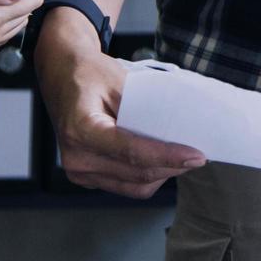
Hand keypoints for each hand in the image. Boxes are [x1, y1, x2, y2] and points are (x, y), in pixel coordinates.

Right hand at [35, 26, 205, 197]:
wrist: (62, 74)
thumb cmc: (90, 74)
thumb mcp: (120, 80)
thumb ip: (146, 109)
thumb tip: (180, 132)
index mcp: (81, 129)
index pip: (132, 152)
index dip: (168, 156)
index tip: (197, 155)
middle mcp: (76, 156)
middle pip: (136, 173)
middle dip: (172, 167)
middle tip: (198, 155)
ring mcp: (78, 170)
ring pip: (133, 186)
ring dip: (162, 175)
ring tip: (182, 158)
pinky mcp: (84, 176)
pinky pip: (123, 185)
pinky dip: (146, 176)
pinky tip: (161, 161)